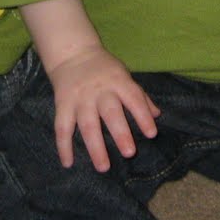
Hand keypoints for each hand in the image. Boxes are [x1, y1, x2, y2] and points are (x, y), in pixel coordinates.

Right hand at [46, 47, 159, 172]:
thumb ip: (140, 96)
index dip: (142, 115)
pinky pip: (62, 126)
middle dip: (120, 133)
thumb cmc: (104, 68)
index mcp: (118, 81)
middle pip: (110, 112)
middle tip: (129, 153)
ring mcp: (80, 98)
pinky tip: (68, 163)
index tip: (151, 134)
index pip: (133, 98)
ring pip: (87, 124)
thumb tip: (157, 115)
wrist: (72, 53)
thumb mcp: (124, 75)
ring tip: (103, 167)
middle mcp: (99, 90)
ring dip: (95, 147)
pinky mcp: (63, 104)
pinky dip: (63, 145)